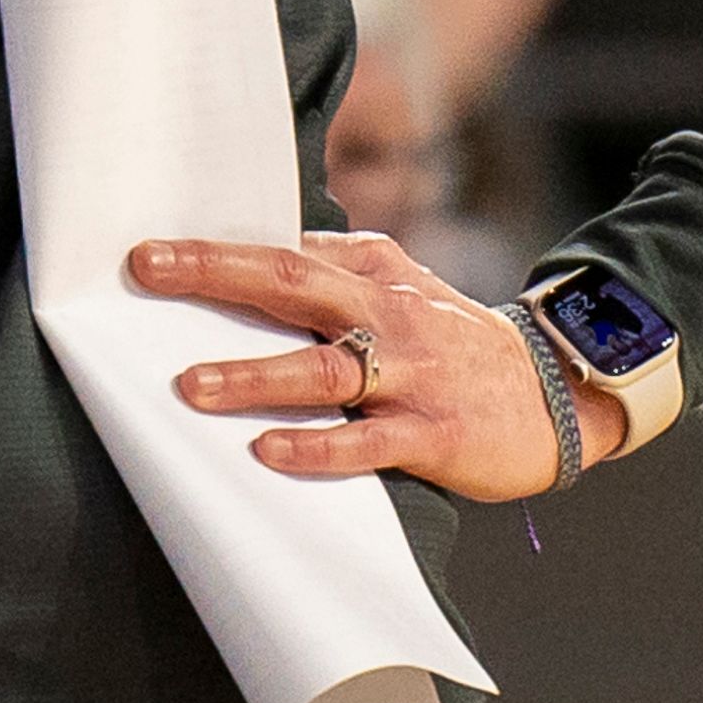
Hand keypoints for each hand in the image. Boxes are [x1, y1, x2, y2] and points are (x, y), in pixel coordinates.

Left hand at [129, 233, 624, 501]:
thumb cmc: (453, 340)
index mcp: (373, 273)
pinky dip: (317, 447)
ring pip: (323, 369)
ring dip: (254, 374)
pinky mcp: (434, 431)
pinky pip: (368, 441)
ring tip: (192, 385)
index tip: (147, 251)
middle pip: (292, 286)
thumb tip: (256, 251)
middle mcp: (388, 314)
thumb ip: (334, 269)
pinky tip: (267, 451)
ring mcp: (411, 373)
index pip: (283, 253)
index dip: (214, 251)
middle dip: (216, 278)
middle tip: (150, 273)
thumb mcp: (400, 286)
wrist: (555, 390)